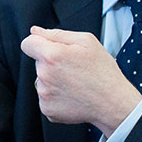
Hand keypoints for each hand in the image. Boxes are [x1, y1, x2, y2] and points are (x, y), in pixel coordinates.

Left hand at [21, 26, 140, 134]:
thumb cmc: (102, 71)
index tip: (47, 48)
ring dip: (53, 80)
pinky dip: (56, 96)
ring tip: (75, 82)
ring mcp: (44, 94)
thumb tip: (35, 31)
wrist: (113, 102)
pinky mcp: (47, 109)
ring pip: (42, 80)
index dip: (38, 43)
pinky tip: (72, 94)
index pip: (27, 44)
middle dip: (51, 62)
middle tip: (73, 68)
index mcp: (51, 56)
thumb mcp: (86, 41)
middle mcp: (44, 75)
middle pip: (37, 63)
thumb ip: (57, 34)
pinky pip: (46, 97)